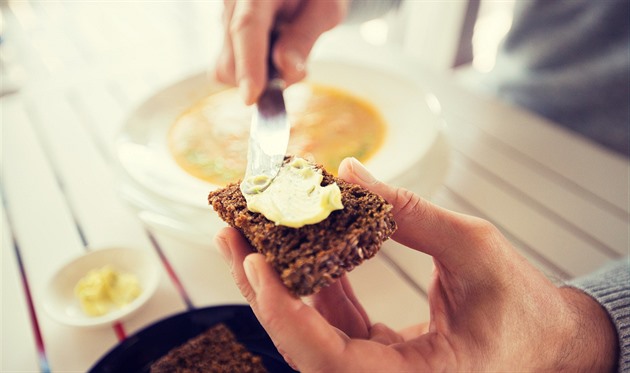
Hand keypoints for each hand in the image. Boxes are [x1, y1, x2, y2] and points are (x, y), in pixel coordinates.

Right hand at [213, 0, 347, 104]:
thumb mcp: (324, 8)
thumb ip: (305, 36)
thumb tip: (285, 67)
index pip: (246, 27)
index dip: (248, 65)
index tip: (252, 96)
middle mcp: (233, 4)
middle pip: (231, 60)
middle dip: (263, 78)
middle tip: (298, 67)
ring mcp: (225, 21)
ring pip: (229, 69)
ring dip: (260, 76)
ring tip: (287, 53)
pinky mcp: (225, 36)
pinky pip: (232, 68)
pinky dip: (254, 71)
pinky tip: (273, 53)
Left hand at [214, 157, 617, 371]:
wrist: (548, 339)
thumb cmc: (522, 306)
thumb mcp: (474, 250)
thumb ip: (409, 215)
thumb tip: (349, 175)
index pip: (328, 360)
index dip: (285, 315)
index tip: (256, 263)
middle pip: (303, 346)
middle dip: (263, 291)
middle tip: (233, 236)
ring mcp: (378, 370)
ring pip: (311, 333)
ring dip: (280, 283)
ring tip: (251, 233)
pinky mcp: (377, 353)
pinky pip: (334, 323)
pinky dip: (317, 285)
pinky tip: (306, 247)